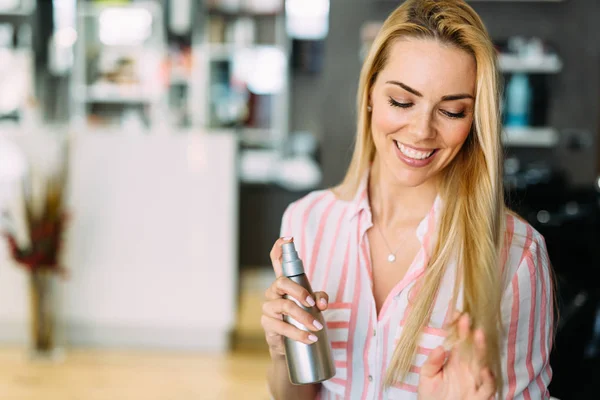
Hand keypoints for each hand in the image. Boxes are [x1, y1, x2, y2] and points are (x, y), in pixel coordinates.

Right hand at [261, 237, 328, 356]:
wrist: (289, 344)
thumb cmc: (301, 318)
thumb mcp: (314, 305)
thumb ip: (320, 298)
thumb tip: (322, 303)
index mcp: (284, 283)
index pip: (276, 260)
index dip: (280, 247)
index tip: (289, 239)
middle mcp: (273, 292)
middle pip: (281, 282)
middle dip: (299, 291)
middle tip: (312, 304)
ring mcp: (268, 307)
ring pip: (283, 306)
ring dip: (303, 317)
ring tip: (317, 327)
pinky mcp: (268, 324)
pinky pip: (281, 327)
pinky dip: (299, 333)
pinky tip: (310, 338)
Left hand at [418, 314, 495, 399]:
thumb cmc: (431, 396)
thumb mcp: (427, 377)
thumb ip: (432, 362)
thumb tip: (440, 347)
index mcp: (455, 361)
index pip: (458, 341)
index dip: (459, 328)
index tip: (457, 313)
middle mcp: (467, 369)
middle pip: (472, 348)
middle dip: (471, 334)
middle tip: (468, 319)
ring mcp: (474, 381)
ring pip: (482, 363)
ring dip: (482, 350)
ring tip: (479, 335)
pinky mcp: (480, 396)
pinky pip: (488, 387)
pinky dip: (489, 379)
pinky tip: (485, 369)